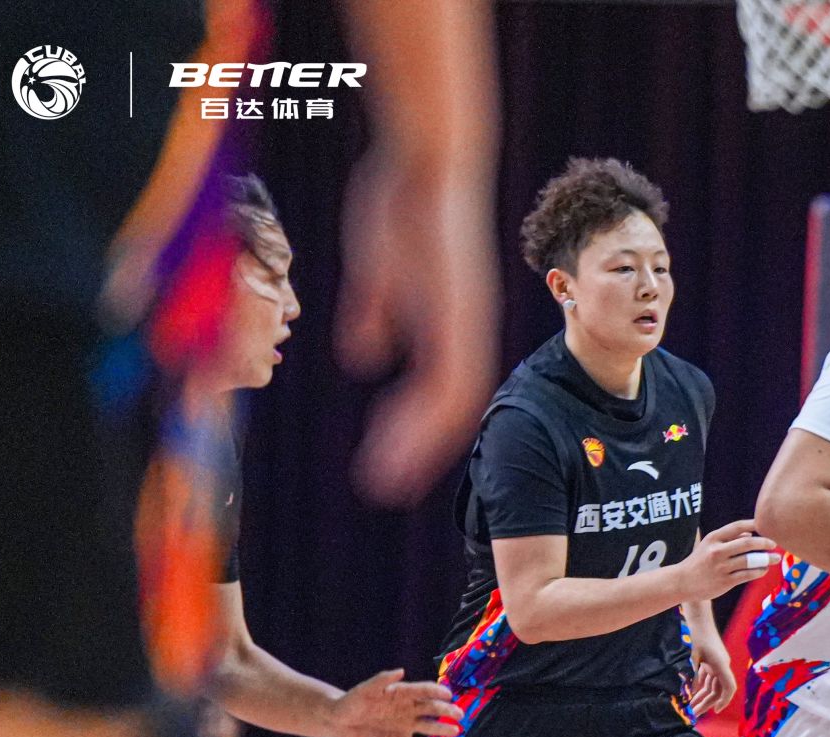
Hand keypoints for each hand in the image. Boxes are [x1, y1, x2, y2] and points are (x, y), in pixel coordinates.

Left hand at [330, 668, 464, 736]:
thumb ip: (382, 680)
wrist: (342, 721)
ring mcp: (406, 726)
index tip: (448, 694)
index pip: (423, 691)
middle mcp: (409, 709)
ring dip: (442, 729)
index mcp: (402, 693)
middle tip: (459, 714)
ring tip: (455, 731)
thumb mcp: (365, 690)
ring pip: (428, 727)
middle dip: (446, 710)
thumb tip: (401, 670)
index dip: (436, 691)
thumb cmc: (353, 701)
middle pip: (431, 708)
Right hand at [340, 154, 501, 505]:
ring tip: (387, 480)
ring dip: (417, 444)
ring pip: (453, 400)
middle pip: (451, 403)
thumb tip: (365, 356)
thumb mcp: (380, 267)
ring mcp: (464, 320)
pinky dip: (424, 416)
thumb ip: (376, 313)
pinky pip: (448, 377)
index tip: (388, 456)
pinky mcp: (457, 312)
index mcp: (448, 318)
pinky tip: (397, 439)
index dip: (418, 424)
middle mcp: (463, 325)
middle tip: (388, 485)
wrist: (428, 157)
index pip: (442, 385)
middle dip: (418, 446)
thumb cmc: (403, 198)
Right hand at [678, 520, 777, 599]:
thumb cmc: (699, 561)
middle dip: (764, 542)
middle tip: (774, 544)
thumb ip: (729, 538)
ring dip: (765, 559)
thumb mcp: (709, 545)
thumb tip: (750, 532)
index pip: (737, 526)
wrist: (682, 582)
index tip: (766, 524)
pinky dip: (758, 571)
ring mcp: (721, 567)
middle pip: (746, 543)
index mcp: (713, 538)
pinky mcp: (725, 581)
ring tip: (775, 559)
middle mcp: (717, 551)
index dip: (753, 524)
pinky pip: (747, 575)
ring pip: (749, 561)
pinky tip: (763, 569)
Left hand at [687, 634, 738, 714]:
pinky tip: (692, 694)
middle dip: (707, 702)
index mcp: (721, 665)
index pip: (729, 687)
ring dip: (702, 696)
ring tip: (691, 706)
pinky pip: (708, 678)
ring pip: (712, 685)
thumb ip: (694, 674)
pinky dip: (700, 686)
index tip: (716, 711)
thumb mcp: (693, 656)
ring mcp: (717, 664)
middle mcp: (722, 666)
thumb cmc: (697, 635)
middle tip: (694, 713)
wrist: (699, 619)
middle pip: (718, 689)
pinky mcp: (711, 661)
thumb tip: (692, 692)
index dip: (725, 700)